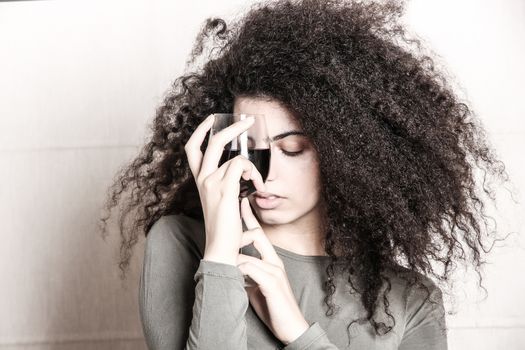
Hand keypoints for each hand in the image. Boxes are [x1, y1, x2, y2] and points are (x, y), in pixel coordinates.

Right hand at [184, 114, 266, 264]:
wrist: (219, 249)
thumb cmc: (225, 232)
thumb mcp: (226, 208)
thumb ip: (233, 196)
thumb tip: (247, 195)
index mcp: (201, 182)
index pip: (192, 149)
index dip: (200, 131)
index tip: (211, 120)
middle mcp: (203, 180)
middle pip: (212, 142)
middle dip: (231, 128)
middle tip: (246, 122)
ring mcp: (211, 183)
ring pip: (236, 157)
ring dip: (252, 166)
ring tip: (258, 182)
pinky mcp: (224, 189)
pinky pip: (241, 166)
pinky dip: (253, 173)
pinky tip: (257, 186)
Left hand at [236, 197, 309, 344]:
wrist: (291, 327)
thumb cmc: (273, 307)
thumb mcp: (257, 286)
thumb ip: (248, 273)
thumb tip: (232, 266)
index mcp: (271, 260)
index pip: (260, 234)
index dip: (250, 217)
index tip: (242, 202)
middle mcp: (275, 261)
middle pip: (256, 235)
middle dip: (239, 230)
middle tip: (225, 229)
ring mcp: (275, 271)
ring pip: (246, 255)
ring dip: (232, 262)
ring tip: (224, 269)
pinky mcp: (272, 282)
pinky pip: (250, 268)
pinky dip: (239, 271)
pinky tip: (234, 278)